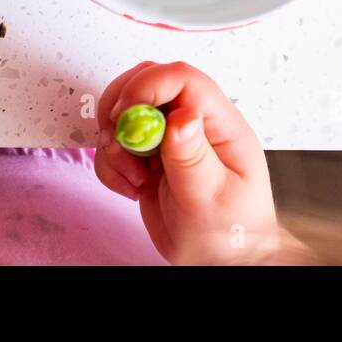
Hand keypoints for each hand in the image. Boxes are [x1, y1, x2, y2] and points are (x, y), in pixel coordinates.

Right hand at [95, 61, 307, 264]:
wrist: (220, 261)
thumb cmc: (230, 233)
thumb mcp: (212, 198)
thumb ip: (193, 157)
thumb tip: (182, 115)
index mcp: (221, 125)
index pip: (184, 79)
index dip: (148, 86)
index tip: (126, 116)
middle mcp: (194, 124)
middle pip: (148, 80)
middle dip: (122, 107)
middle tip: (120, 144)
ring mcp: (169, 139)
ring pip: (125, 109)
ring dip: (115, 141)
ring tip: (133, 176)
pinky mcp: (148, 157)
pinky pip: (115, 145)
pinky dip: (111, 165)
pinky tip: (131, 188)